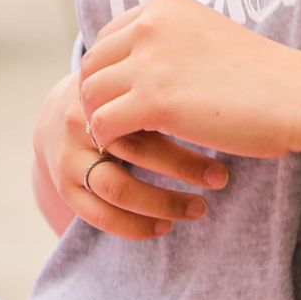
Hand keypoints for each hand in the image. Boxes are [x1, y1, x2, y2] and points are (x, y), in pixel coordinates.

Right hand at [35, 69, 224, 241]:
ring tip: (199, 209)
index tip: (228, 136)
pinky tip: (165, 227)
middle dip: (184, 166)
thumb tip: (238, 79)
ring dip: (163, 203)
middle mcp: (81, 119)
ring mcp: (69, 154)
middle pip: (135, 145)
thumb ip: (169, 72)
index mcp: (105, 86)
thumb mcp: (135, 73)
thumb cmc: (119, 95)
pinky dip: (135, 226)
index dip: (191, 123)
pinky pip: (99, 214)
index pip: (148, 105)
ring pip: (117, 186)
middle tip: (221, 178)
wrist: (62, 114)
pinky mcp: (65, 185)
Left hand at [78, 0, 300, 162]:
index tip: (128, 100)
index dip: (111, 74)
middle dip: (100, 99)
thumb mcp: (205, 38)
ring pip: (90, 95)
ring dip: (103, 121)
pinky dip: (113, 142)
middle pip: (91, 66)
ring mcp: (150, 61)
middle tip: (121, 126)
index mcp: (163, 6)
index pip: (107, 40)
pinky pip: (103, 124)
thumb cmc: (263, 78)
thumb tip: (133, 71)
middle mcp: (150, 24)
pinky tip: (137, 152)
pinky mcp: (154, 100)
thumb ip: (169, 44)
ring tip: (130, 140)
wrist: (299, 97)